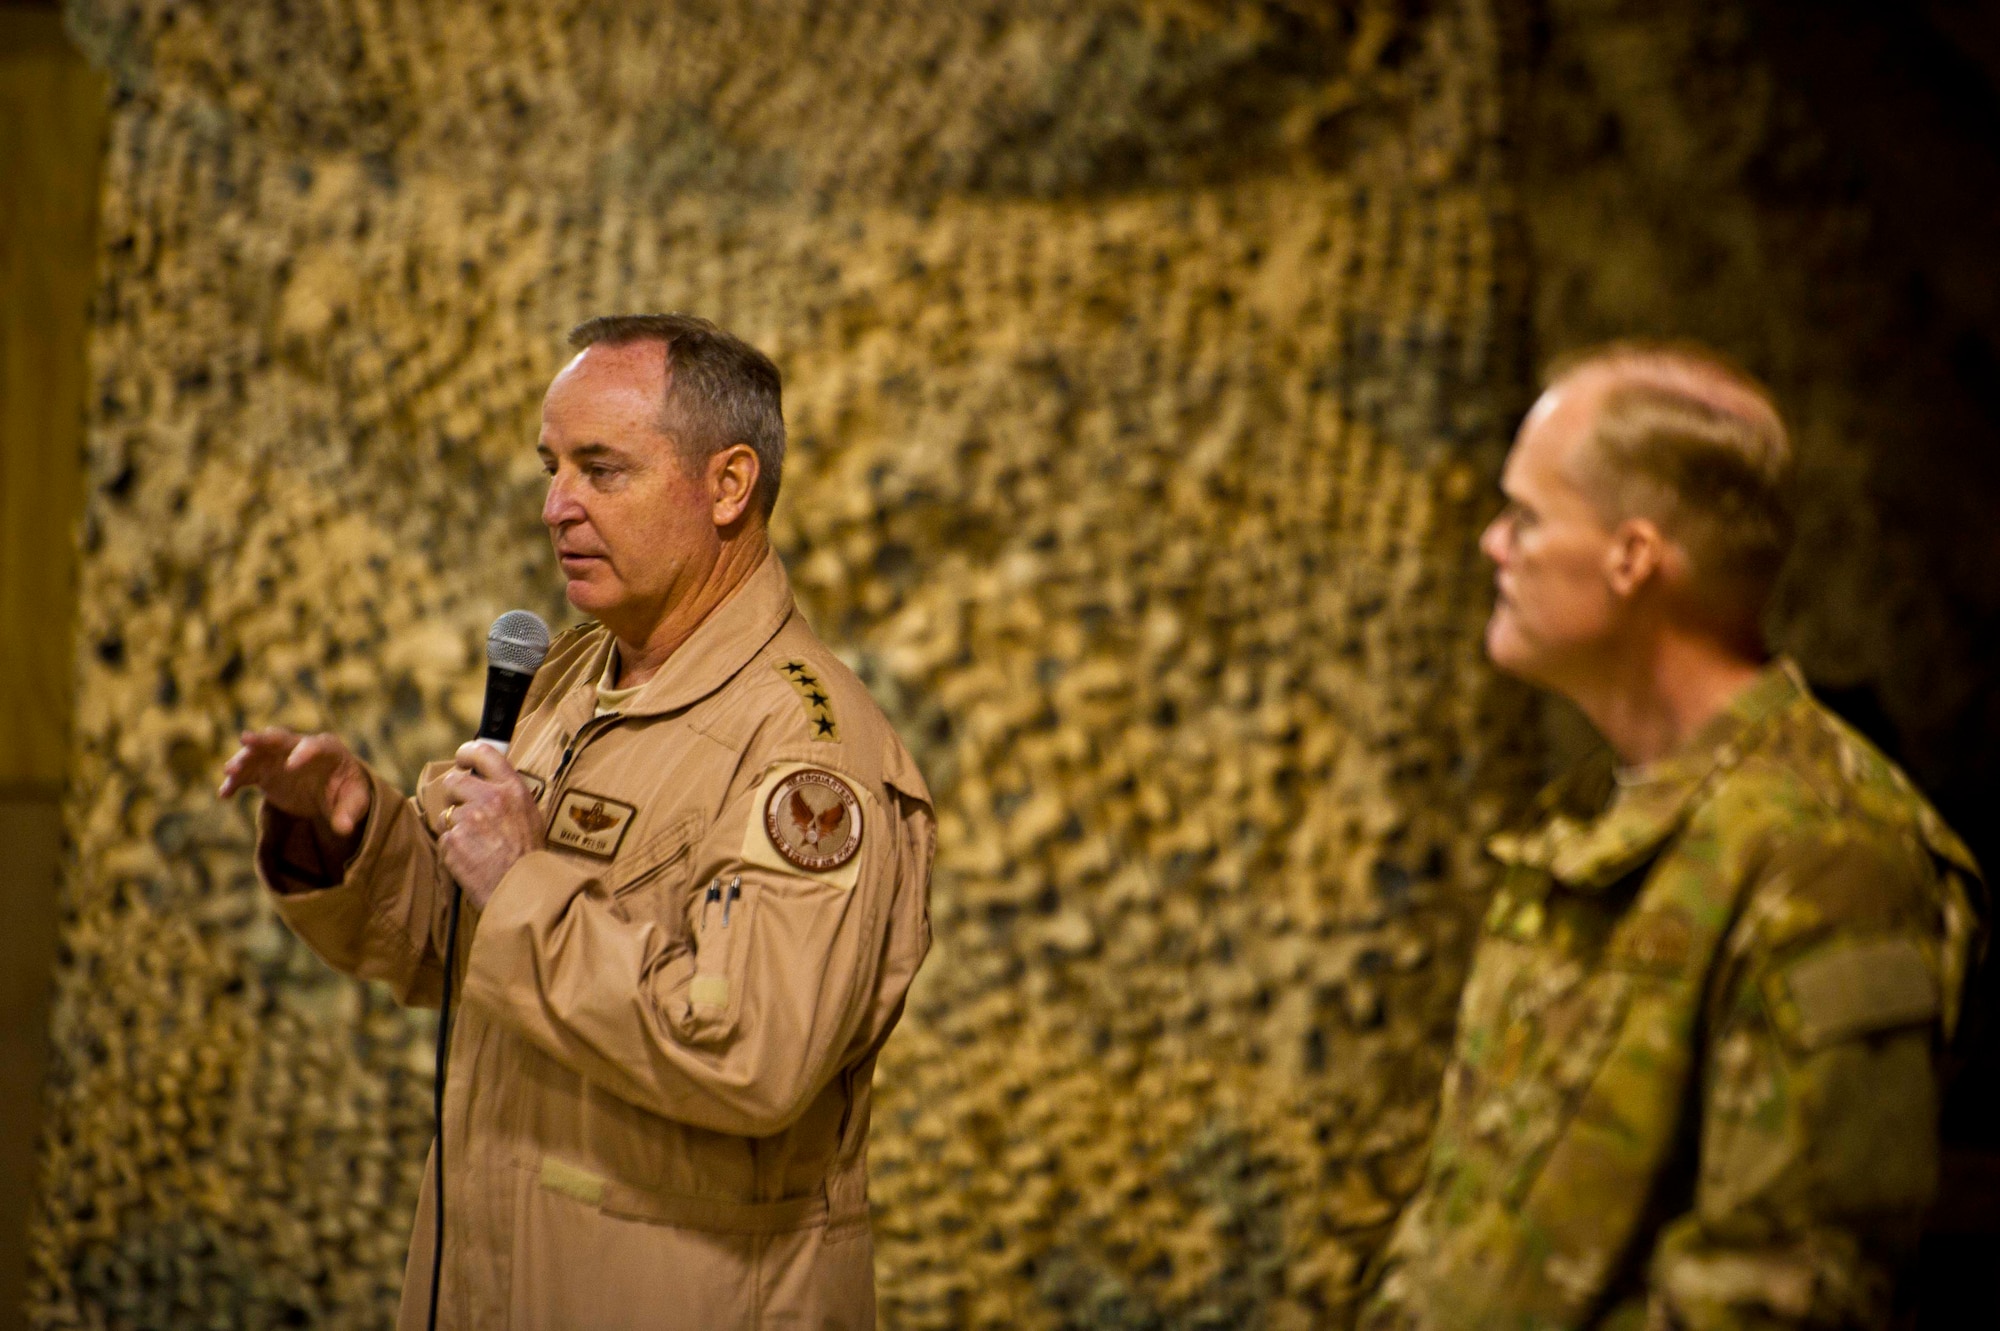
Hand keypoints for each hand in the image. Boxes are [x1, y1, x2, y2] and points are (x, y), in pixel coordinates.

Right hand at [219, 729, 372, 865]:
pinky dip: (235, 782)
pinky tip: (225, 794)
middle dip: (263, 739)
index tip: (291, 767)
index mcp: (328, 749)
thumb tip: (344, 829)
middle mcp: (300, 747)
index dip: (303, 753)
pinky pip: (247, 774)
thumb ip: (349, 813)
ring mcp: (279, 758)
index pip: (315, 746)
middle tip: (246, 739)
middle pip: (280, 739)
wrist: (332, 792)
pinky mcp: (265, 772)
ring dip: (243, 759)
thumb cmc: (348, 791)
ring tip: (229, 771)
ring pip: (258, 753)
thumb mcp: (356, 802)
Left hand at [438, 741, 545, 908]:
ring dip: (456, 827)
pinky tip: (472, 858)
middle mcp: (489, 799)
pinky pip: (445, 838)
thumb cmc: (529, 854)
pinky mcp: (452, 841)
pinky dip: (454, 848)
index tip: (463, 759)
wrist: (522, 889)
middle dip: (456, 795)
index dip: (468, 752)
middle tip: (468, 812)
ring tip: (477, 844)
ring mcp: (468, 820)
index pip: (484, 752)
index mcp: (512, 789)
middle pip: (454, 781)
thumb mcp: (529, 814)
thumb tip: (486, 778)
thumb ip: (508, 793)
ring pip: (447, 814)